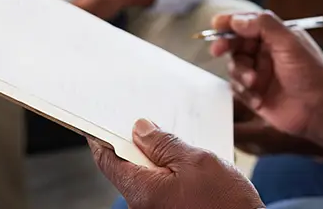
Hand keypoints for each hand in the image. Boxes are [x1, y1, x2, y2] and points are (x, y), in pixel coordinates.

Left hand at [61, 0, 155, 19]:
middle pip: (74, 13)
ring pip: (79, 17)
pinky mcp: (100, 18)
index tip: (51, 3)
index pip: (73, 5)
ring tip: (62, 7)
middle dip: (63, 9)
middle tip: (53, 5)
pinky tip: (76, 8)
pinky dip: (79, 14)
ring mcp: (100, 15)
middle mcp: (98, 7)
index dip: (60, 6)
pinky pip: (86, 18)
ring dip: (71, 12)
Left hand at [90, 119, 262, 208]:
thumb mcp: (196, 162)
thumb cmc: (225, 202)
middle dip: (136, 144)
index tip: (98, 122)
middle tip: (148, 123)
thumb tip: (141, 130)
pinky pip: (160, 187)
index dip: (101, 138)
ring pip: (146, 177)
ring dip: (157, 157)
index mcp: (143, 191)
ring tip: (176, 141)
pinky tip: (185, 161)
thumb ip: (166, 144)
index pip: (108, 161)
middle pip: (127, 168)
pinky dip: (167, 171)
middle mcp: (143, 205)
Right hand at [210, 12, 322, 156]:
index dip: (231, 22)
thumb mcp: (290, 43)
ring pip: (234, 66)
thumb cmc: (312, 74)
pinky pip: (237, 88)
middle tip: (217, 49)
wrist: (320, 111)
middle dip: (226, 45)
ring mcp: (261, 73)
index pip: (249, 24)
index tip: (216, 23)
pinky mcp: (256, 94)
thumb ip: (264, 26)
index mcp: (277, 37)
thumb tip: (238, 19)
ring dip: (240, 73)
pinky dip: (244, 92)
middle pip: (236, 44)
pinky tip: (259, 99)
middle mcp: (267, 53)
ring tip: (254, 82)